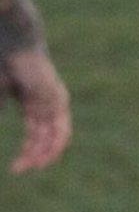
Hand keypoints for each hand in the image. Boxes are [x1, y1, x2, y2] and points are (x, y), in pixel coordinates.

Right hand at [1, 47, 70, 172]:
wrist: (12, 42)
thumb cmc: (0, 63)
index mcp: (34, 103)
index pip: (35, 133)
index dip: (27, 151)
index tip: (16, 167)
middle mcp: (48, 105)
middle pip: (44, 138)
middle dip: (33, 156)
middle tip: (19, 169)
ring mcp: (55, 103)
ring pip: (55, 137)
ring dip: (44, 154)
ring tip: (32, 167)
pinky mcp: (58, 101)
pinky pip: (60, 130)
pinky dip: (54, 145)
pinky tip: (45, 157)